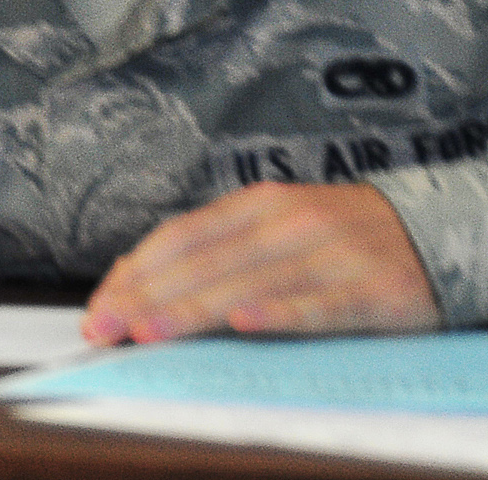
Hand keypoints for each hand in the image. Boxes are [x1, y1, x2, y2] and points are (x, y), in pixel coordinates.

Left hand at [81, 182, 438, 343]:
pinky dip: (280, 313)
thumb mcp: (273, 226)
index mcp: (256, 204)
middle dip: (146, 297)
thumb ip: (214, 248)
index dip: (134, 272)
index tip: (99, 307)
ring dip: (192, 310)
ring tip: (147, 331)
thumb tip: (135, 277)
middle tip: (104, 328)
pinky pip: (320, 305)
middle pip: (203, 262)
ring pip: (249, 284)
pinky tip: (245, 324)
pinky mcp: (374, 289)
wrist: (435, 229)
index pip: (180, 236)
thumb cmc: (337, 236)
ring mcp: (331, 253)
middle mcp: (288, 222)